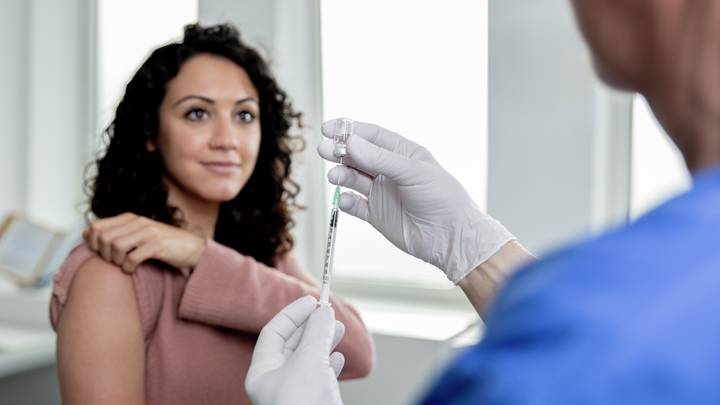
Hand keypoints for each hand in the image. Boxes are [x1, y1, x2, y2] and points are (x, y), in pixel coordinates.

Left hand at [83, 213, 206, 272]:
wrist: (193, 248)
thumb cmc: (163, 244)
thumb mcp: (137, 235)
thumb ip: (114, 232)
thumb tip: (85, 233)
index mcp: (130, 218)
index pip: (97, 226)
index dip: (93, 243)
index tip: (101, 253)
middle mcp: (138, 222)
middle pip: (104, 237)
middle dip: (103, 253)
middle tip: (112, 262)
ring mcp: (149, 232)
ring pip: (116, 245)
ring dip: (115, 260)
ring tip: (123, 265)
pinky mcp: (158, 245)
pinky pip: (133, 257)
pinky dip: (128, 266)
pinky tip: (132, 269)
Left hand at [246, 296, 344, 404]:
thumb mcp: (308, 361)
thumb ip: (316, 333)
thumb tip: (324, 312)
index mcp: (262, 373)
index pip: (273, 332)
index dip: (293, 313)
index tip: (312, 300)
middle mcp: (275, 383)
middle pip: (292, 344)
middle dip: (311, 326)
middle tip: (327, 311)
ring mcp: (294, 394)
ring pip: (308, 360)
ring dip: (324, 341)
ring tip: (338, 328)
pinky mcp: (313, 402)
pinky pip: (320, 377)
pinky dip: (330, 363)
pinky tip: (338, 357)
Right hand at [318, 119, 515, 283]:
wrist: (451, 237)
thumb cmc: (443, 199)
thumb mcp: (412, 172)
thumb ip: (380, 158)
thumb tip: (351, 142)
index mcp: (403, 153)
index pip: (371, 136)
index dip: (350, 131)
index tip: (329, 129)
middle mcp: (390, 171)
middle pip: (358, 155)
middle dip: (340, 151)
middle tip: (324, 149)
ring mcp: (382, 192)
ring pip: (353, 178)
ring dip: (341, 174)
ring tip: (334, 175)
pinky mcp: (376, 214)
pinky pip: (354, 205)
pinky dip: (345, 201)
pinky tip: (344, 199)